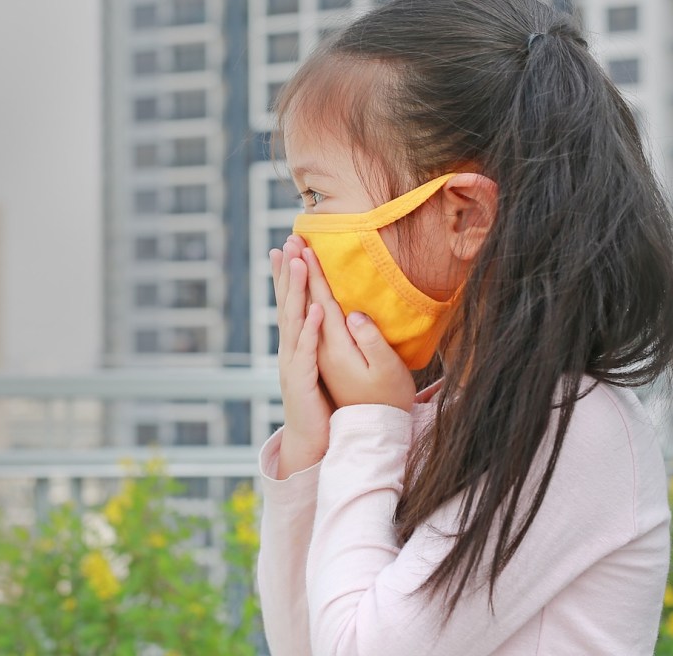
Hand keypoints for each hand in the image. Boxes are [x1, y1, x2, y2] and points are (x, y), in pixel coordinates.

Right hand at [270, 235, 332, 475]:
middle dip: (287, 272)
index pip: (291, 302)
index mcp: (296, 345)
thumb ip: (316, 341)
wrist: (311, 443)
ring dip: (297, 292)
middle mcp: (290, 350)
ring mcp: (293, 365)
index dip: (288, 274)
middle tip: (288, 241)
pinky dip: (311, 330)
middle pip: (287, 304)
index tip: (289, 245)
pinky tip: (317, 310)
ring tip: (300, 264)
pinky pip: (307, 352)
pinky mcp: (301, 382)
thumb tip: (319, 313)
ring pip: (294, 322)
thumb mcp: (319, 366)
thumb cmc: (319, 405)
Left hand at [301, 246, 416, 413]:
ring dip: (292, 283)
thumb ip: (370, 341)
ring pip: (299, 311)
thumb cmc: (386, 399)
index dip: (313, 275)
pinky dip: (300, 303)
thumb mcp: (385, 370)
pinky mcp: (322, 358)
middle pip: (305, 302)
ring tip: (286, 257)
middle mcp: (320, 348)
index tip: (304, 250)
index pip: (320, 303)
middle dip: (297, 271)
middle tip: (289, 241)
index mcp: (335, 347)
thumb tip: (354, 314)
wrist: (369, 431)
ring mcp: (319, 353)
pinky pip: (304, 323)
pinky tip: (297, 290)